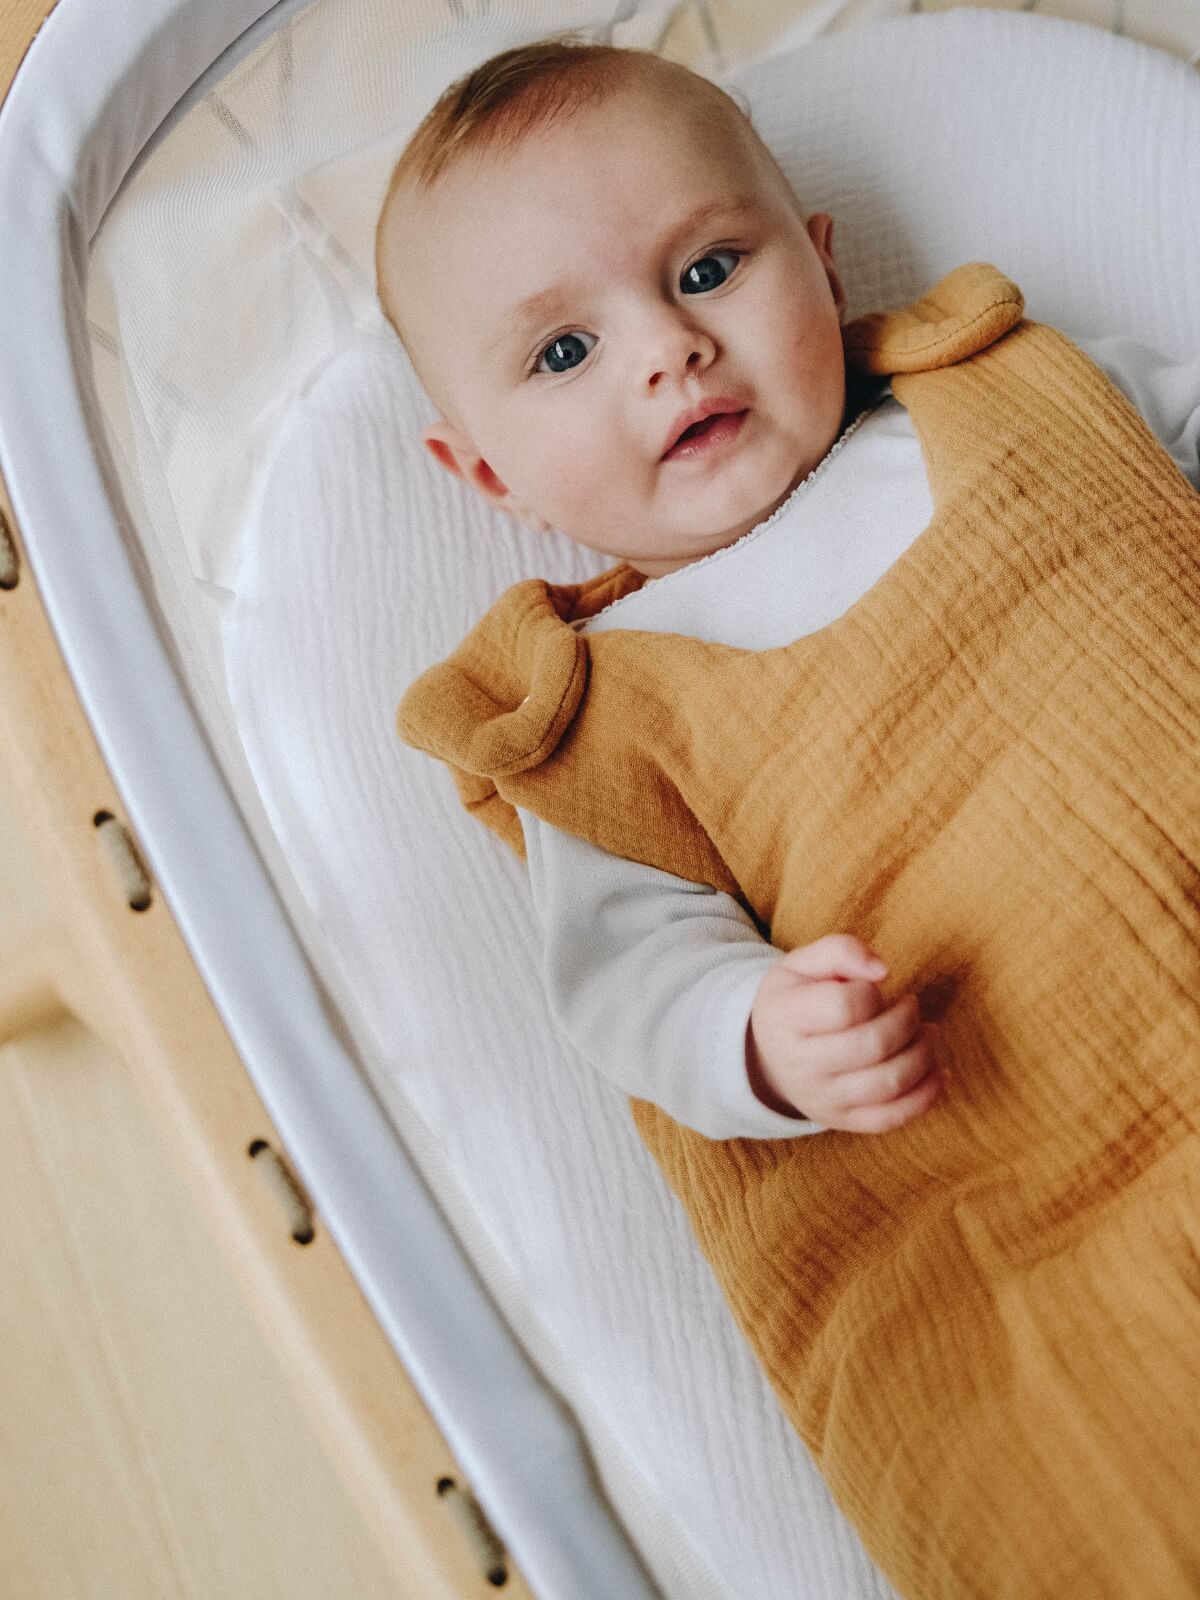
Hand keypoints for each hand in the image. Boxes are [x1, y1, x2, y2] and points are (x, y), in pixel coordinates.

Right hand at [747, 934, 941, 1132]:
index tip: (874, 987)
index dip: (871, 992)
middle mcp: (800, 1065)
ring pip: (888, 1083)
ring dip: (923, 1054)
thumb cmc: (795, 1001)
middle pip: (873, 1046)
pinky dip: (925, 1095)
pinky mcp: (842, 1120)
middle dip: (907, 1020)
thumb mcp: (802, 964)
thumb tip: (883, 970)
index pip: (843, 1007)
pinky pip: (891, 1117)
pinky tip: (938, 1071)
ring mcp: (822, 1099)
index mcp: (786, 1018)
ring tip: (928, 1032)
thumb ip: (841, 951)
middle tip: (911, 1005)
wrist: (768, 1056)